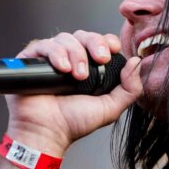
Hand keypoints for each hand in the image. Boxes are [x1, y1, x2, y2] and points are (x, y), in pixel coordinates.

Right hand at [0, 31, 141, 168]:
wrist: (48, 133)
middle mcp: (69, 59)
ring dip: (75, 53)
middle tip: (100, 59)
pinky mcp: (31, 60)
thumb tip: (137, 62)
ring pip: (65, 38)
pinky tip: (62, 68)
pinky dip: (55, 53)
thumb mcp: (110, 107)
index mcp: (89, 66)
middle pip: (84, 35)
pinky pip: (43, 45)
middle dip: (95, 43)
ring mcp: (50, 59)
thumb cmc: (74, 122)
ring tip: (77, 75)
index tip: (113, 50)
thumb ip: (130, 88)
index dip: (107, 41)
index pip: (99, 42)